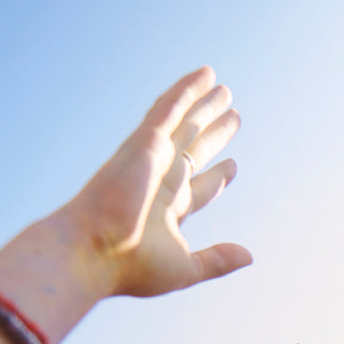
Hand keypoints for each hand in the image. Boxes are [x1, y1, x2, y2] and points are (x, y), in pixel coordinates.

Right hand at [61, 66, 250, 297]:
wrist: (93, 250)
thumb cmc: (132, 267)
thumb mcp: (186, 267)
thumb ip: (218, 260)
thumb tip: (249, 257)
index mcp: (167, 211)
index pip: (199, 188)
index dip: (217, 177)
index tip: (232, 166)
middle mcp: (159, 181)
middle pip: (195, 151)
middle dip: (214, 135)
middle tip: (234, 117)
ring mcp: (151, 159)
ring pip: (184, 125)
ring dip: (204, 107)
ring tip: (225, 90)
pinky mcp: (144, 142)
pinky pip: (169, 109)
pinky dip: (186, 90)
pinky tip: (205, 76)